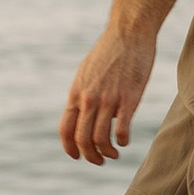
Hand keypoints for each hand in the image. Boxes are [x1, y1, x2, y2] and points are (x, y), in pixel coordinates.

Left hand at [59, 28, 157, 165]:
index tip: (77, 156)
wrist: (128, 33)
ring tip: (114, 154)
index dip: (69, 148)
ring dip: (107, 153)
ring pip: (100, 139)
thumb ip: (84, 94)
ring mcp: (108, 99)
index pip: (65, 129)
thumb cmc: (109, 52)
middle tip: (99, 161)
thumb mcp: (87, 73)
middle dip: (90, 156)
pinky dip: (122, 141)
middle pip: (82, 139)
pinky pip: (121, 130)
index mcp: (76, 92)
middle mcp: (89, 98)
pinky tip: (125, 140)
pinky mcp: (128, 99)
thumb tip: (85, 114)